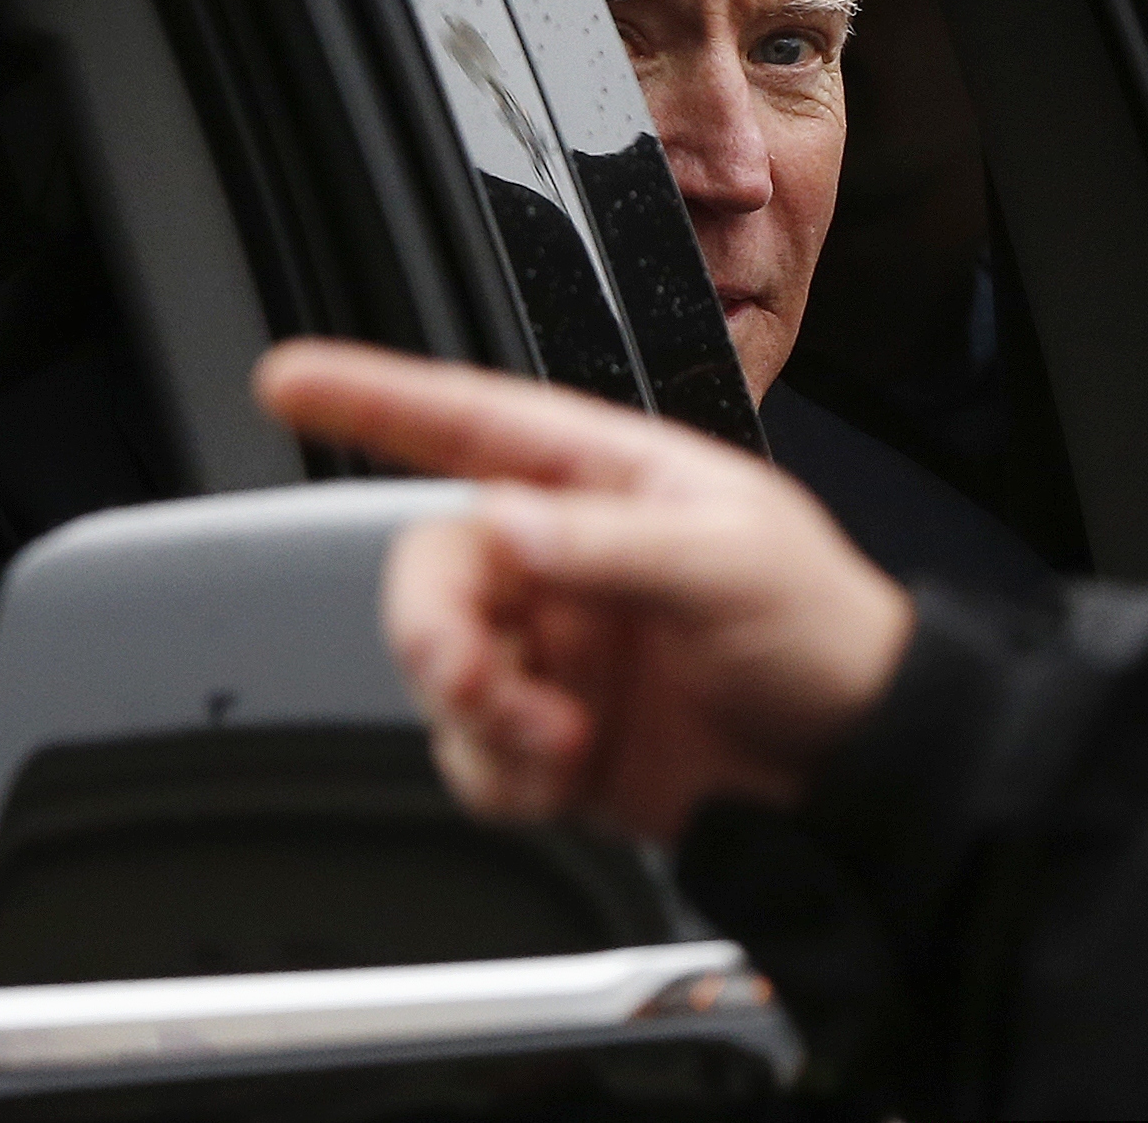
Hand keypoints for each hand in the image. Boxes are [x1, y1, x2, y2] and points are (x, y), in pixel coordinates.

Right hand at [254, 339, 913, 838]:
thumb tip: (508, 527)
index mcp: (612, 481)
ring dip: (476, 710)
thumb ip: (612, 545)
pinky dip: (498, 771)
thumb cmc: (824, 631)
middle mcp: (569, 557)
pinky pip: (467, 751)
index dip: (379, 394)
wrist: (855, 765)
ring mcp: (555, 647)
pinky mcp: (550, 734)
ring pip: (437, 666)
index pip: (476, 423)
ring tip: (553, 732)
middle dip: (433, 625)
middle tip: (472, 672)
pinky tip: (566, 769)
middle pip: (434, 566)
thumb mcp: (731, 566)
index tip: (292, 376)